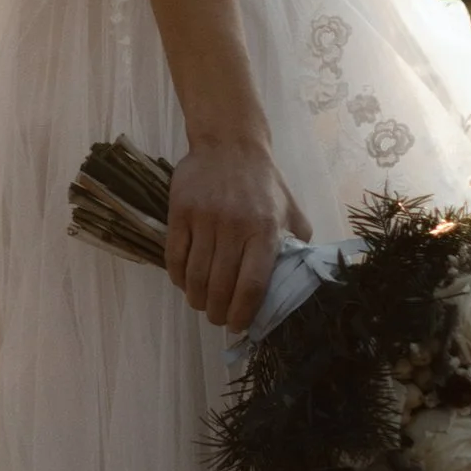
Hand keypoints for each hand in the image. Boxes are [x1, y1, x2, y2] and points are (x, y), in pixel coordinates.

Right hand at [165, 137, 311, 335]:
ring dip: (196, 298)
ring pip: (195, 275)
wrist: (229, 143)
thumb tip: (296, 283)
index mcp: (265, 230)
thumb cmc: (264, 183)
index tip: (238, 326)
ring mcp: (204, 219)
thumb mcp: (291, 212)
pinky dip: (178, 277)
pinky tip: (185, 282)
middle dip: (217, 312)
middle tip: (218, 319)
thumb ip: (295, 246)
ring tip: (201, 304)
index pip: (251, 285)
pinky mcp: (180, 212)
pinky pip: (174, 256)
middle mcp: (234, 227)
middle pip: (219, 286)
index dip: (242, 314)